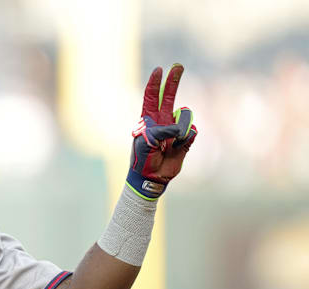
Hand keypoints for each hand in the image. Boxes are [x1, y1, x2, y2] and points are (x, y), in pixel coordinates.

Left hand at [127, 64, 197, 199]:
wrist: (151, 177)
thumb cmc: (143, 158)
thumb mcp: (147, 142)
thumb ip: (161, 130)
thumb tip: (180, 126)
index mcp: (148, 119)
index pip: (152, 96)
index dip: (155, 83)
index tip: (159, 69)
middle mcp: (162, 120)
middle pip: (169, 96)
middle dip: (173, 81)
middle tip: (179, 65)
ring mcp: (174, 129)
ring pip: (184, 117)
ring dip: (180, 129)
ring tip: (169, 144)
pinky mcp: (185, 139)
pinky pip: (192, 131)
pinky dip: (186, 138)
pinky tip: (178, 147)